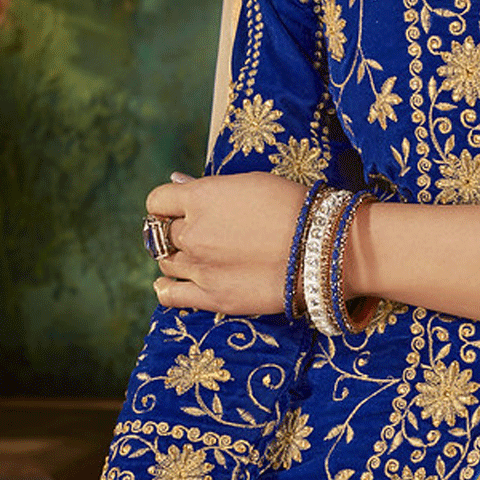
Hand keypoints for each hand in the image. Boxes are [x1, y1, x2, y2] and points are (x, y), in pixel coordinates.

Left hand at [146, 170, 304, 314]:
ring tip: (198, 256)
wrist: (322, 247)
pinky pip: (170, 294)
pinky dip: (166, 288)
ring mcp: (199, 266)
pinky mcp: (212, 297)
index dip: (167, 205)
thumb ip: (208, 188)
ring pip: (167, 262)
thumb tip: (178, 182)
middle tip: (204, 234)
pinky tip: (171, 283)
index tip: (179, 209)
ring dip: (177, 257)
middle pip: (163, 233)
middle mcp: (192, 232)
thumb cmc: (291, 206)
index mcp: (200, 198)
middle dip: (179, 231)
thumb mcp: (249, 183)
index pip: (157, 201)